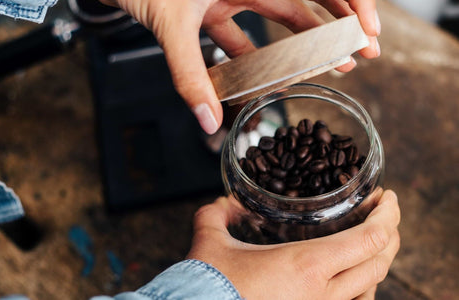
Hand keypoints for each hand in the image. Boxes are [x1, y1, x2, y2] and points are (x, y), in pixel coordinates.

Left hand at [99, 0, 380, 134]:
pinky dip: (255, 53)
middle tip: (365, 53)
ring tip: (333, 65)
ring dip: (304, 42)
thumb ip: (190, 74)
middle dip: (338, 26)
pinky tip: (269, 76)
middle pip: (305, 0)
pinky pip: (241, 31)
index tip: (369, 31)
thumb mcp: (169, 26)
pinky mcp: (210, 7)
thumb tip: (210, 122)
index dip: (349, 3)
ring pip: (279, 17)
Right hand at [187, 190, 399, 298]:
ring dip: (378, 262)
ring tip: (373, 242)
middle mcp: (323, 293)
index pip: (370, 240)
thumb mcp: (210, 238)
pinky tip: (352, 279)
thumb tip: (226, 202)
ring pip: (371, 289)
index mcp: (307, 265)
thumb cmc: (209, 282)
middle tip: (384, 212)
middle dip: (391, 232)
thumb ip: (217, 212)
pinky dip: (361, 289)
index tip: (386, 197)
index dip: (387, 214)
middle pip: (380, 263)